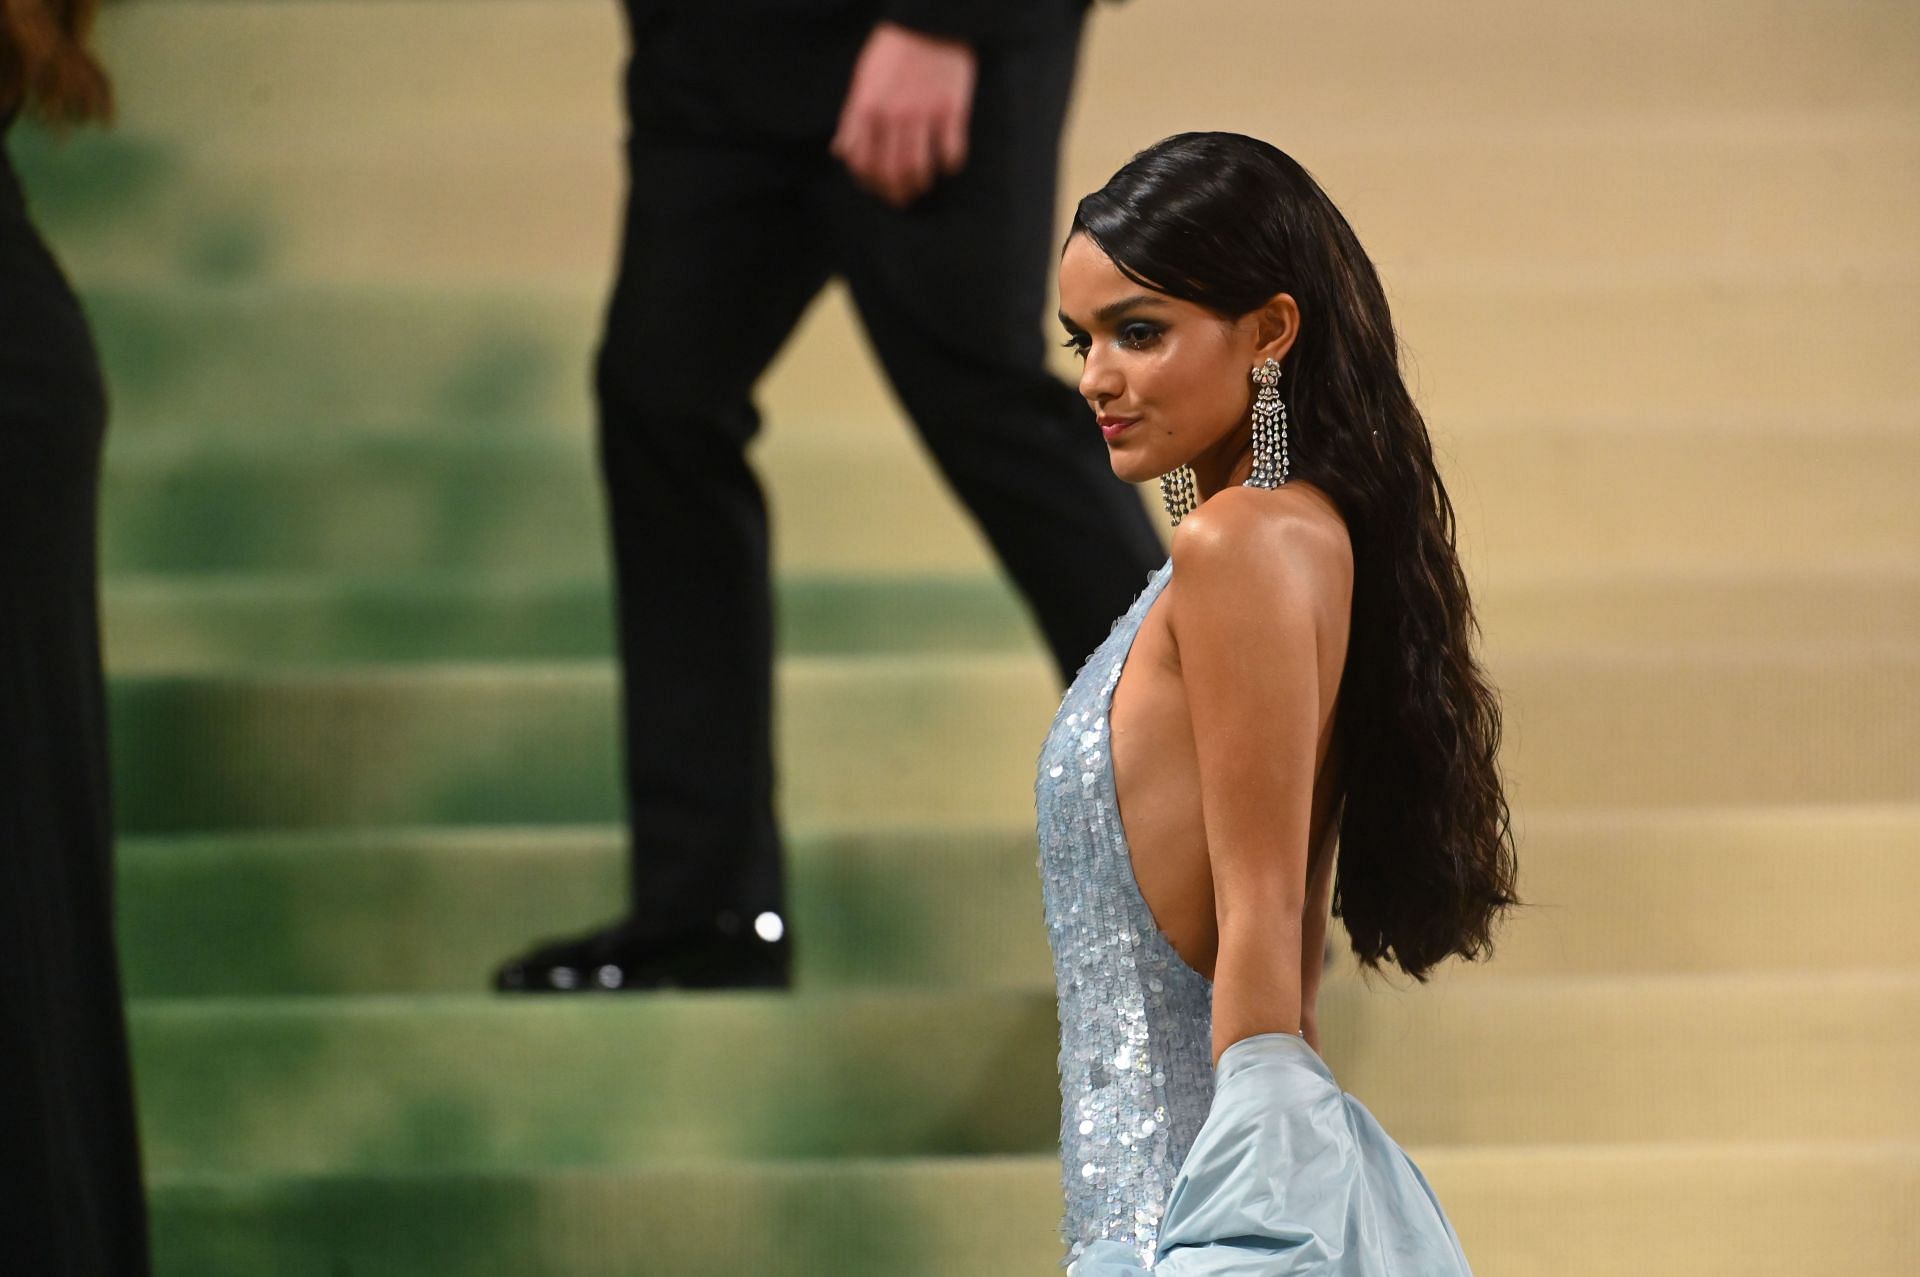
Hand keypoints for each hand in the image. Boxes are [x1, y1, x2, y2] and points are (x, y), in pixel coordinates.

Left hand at [830, 22, 976, 208]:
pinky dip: (949, 165)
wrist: (928, 20)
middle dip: (895, 192)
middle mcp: (893, 115)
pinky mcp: (952, 110)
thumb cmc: (892, 50)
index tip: (878, 188)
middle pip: (890, 172)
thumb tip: (840, 152)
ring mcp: (924, 113)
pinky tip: (948, 163)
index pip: (861, 163)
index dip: (868, 183)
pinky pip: (951, 152)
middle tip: (903, 197)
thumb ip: (851, 119)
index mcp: (867, 108)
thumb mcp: (862, 80)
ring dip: (920, 184)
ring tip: (923, 184)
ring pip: (918, 168)